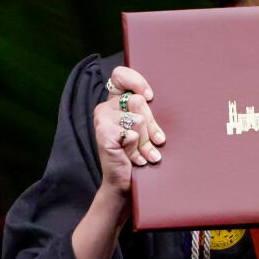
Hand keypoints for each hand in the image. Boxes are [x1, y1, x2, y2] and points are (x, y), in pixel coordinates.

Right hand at [93, 68, 165, 192]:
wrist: (126, 183)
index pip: (120, 75)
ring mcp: (102, 120)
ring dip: (146, 142)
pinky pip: (132, 134)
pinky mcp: (103, 133)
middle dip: (152, 125)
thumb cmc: (140, 154)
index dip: (136, 81)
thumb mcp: (147, 130)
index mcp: (116, 101)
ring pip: (138, 120)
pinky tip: (135, 159)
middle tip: (157, 141)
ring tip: (145, 154)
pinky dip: (138, 150)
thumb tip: (155, 100)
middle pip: (139, 101)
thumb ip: (148, 112)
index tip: (150, 96)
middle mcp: (106, 107)